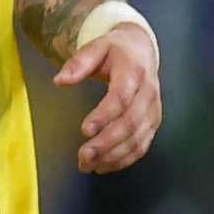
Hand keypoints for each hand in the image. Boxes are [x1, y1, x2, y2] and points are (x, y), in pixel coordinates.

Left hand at [57, 17, 162, 173]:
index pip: (121, 97)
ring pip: (138, 137)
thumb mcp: (95, 47)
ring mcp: (153, 109)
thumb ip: (78, 63)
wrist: (141, 50)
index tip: (85, 130)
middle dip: (107, 143)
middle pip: (130, 122)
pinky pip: (143, 144)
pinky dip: (126, 158)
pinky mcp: (153, 121)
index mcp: (134, 72)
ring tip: (89, 165)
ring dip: (114, 155)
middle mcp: (148, 93)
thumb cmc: (115, 50)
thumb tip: (60, 80)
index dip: (104, 115)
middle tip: (83, 156)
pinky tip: (106, 166)